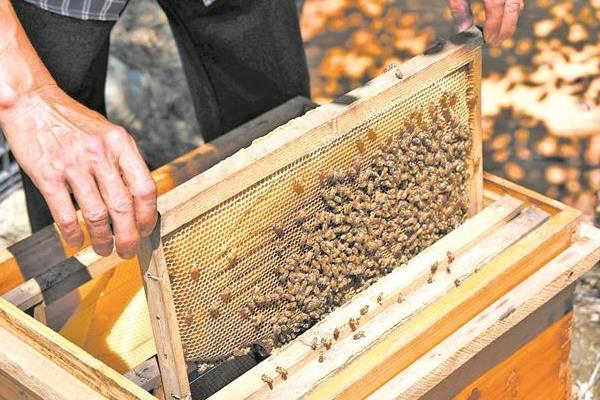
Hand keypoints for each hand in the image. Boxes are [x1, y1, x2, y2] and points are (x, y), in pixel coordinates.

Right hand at [0, 85, 156, 257]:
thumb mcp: (109, 134)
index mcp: (120, 144)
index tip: (146, 229)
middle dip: (128, 236)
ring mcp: (73, 164)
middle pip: (123, 206)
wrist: (32, 103)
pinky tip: (76, 241)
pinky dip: (73, 233)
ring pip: (97, 215)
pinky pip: (64, 214)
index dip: (148, 214)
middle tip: (128, 249)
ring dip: (103, 239)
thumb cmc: (72, 122)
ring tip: (104, 249)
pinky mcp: (48, 174)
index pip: (144, 187)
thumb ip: (125, 162)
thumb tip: (139, 199)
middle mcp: (100, 153)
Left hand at [448, 0, 524, 44]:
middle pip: (514, 5)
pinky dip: (512, 12)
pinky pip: (517, 0)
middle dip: (506, 27)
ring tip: (498, 36)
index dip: (494, 24)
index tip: (486, 39)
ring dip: (510, 21)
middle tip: (495, 42)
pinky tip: (501, 23)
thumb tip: (462, 31)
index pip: (496, 5)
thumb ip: (459, 8)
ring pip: (518, 3)